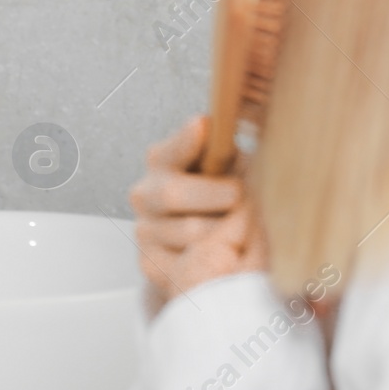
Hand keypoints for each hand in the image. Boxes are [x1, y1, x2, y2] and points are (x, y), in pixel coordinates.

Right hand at [130, 115, 267, 312]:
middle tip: (239, 196)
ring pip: (189, 233)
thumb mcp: (227, 163)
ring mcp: (145, 230)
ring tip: (244, 228)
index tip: (203, 124)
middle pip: (171, 194)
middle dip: (212, 195)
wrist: (207, 243)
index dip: (185, 139)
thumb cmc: (224, 191)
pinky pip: (186, 265)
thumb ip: (221, 148)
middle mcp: (144, 194)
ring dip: (224, 231)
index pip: (169, 149)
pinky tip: (227, 253)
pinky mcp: (151, 263)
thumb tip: (215, 126)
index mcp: (161, 161)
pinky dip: (214, 260)